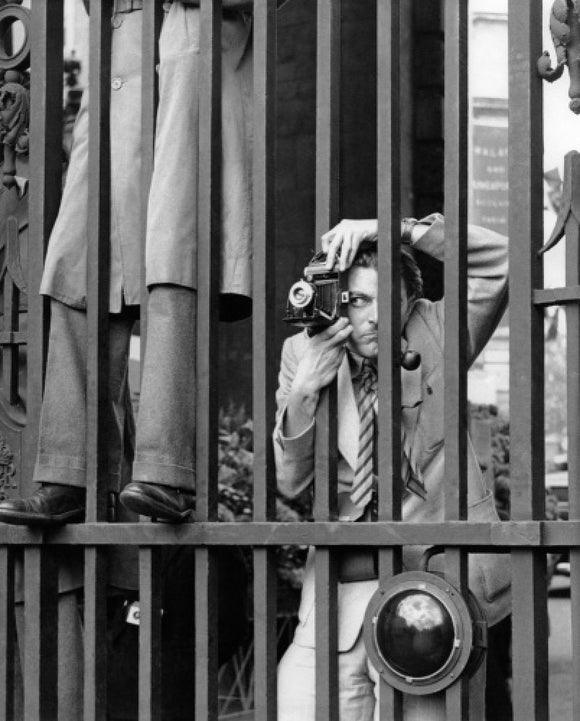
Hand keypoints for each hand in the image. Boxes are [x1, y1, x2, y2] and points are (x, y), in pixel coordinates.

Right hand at [284, 319, 351, 436]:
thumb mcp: (308, 350)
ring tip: (348, 332)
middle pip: (340, 335)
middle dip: (346, 328)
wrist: (308, 382)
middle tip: (349, 325)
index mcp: (316, 342)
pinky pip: (342, 352)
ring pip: (342, 342)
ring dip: (346, 337)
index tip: (343, 320)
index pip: (330, 330)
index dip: (339, 324)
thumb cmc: (306, 367)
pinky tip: (342, 346)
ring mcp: (332, 355)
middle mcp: (325, 347)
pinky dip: (343, 348)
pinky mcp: (337, 362)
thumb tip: (324, 333)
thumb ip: (317, 341)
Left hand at [321, 219, 377, 270]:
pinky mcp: (358, 233)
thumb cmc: (364, 230)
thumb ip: (343, 244)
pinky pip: (353, 248)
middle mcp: (343, 227)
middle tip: (329, 266)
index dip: (324, 247)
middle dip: (331, 257)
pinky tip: (348, 262)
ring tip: (341, 267)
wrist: (378, 224)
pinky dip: (350, 257)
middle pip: (333, 244)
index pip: (326, 237)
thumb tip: (337, 257)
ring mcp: (351, 229)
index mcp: (340, 227)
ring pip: (344, 248)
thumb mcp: (350, 236)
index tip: (325, 255)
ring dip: (342, 260)